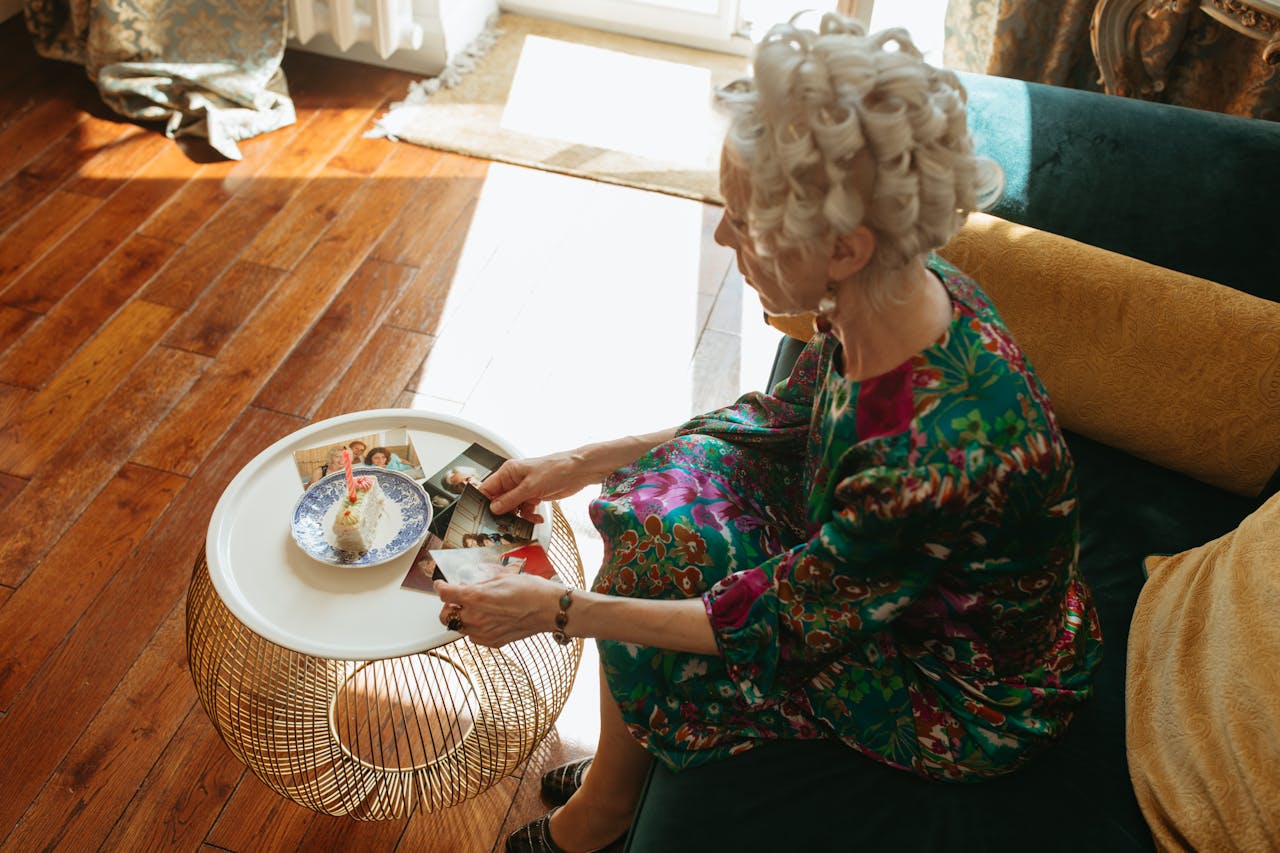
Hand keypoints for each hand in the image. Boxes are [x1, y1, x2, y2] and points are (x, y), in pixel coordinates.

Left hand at [435, 575, 564, 647]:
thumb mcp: (501, 578)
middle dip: (448, 606)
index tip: (441, 585)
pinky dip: (474, 629)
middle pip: (446, 616)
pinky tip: (486, 620)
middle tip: (458, 599)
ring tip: (475, 609)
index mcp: (476, 598)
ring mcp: (484, 633)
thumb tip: (467, 587)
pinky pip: (474, 637)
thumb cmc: (531, 590)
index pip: (445, 594)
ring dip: (462, 618)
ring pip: (459, 628)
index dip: (440, 587)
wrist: (549, 609)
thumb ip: (480, 584)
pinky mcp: (493, 642)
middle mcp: (476, 617)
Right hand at [479, 450, 594, 520]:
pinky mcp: (534, 496)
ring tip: (524, 520)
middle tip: (505, 523)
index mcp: (508, 472)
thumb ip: (511, 499)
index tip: (483, 515)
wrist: (578, 471)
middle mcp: (514, 480)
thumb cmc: (556, 469)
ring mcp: (524, 489)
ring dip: (517, 516)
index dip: (484, 502)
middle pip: (499, 500)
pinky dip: (529, 516)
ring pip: (512, 507)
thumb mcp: (530, 486)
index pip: (488, 488)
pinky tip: (536, 517)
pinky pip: (525, 510)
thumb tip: (494, 508)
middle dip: (502, 512)